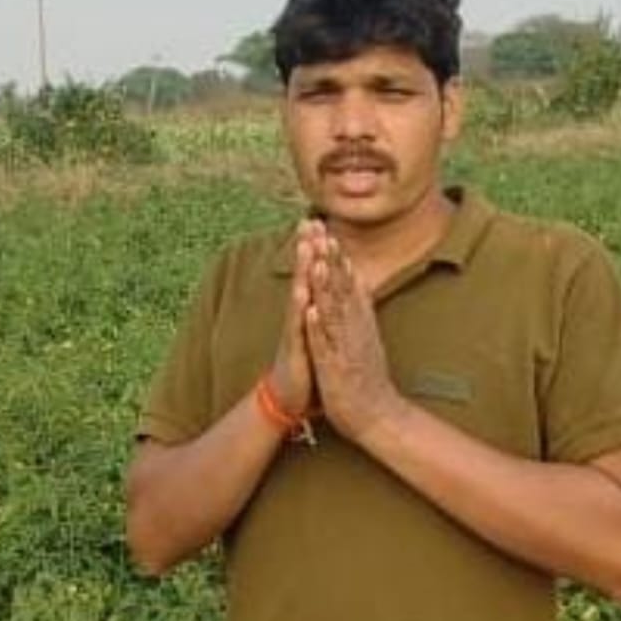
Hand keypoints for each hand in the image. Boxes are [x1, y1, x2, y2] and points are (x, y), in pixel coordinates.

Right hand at [266, 219, 325, 415]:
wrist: (289, 399)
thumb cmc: (307, 367)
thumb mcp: (318, 336)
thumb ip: (323, 314)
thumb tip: (331, 294)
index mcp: (310, 312)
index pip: (315, 275)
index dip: (319, 250)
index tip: (323, 223)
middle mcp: (301, 317)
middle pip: (305, 277)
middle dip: (307, 249)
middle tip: (310, 221)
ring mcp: (297, 332)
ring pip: (300, 296)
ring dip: (302, 272)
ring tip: (305, 247)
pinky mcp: (295, 350)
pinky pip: (298, 328)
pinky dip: (300, 311)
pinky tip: (302, 294)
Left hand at [303, 232, 405, 445]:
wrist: (380, 418)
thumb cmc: (370, 382)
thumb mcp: (369, 340)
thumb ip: (364, 312)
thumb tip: (362, 285)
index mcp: (361, 326)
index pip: (350, 287)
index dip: (339, 261)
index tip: (330, 234)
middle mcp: (355, 333)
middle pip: (343, 293)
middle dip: (331, 263)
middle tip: (323, 233)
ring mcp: (346, 350)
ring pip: (334, 314)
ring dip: (325, 288)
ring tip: (316, 261)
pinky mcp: (336, 370)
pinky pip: (326, 347)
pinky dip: (318, 329)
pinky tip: (311, 311)